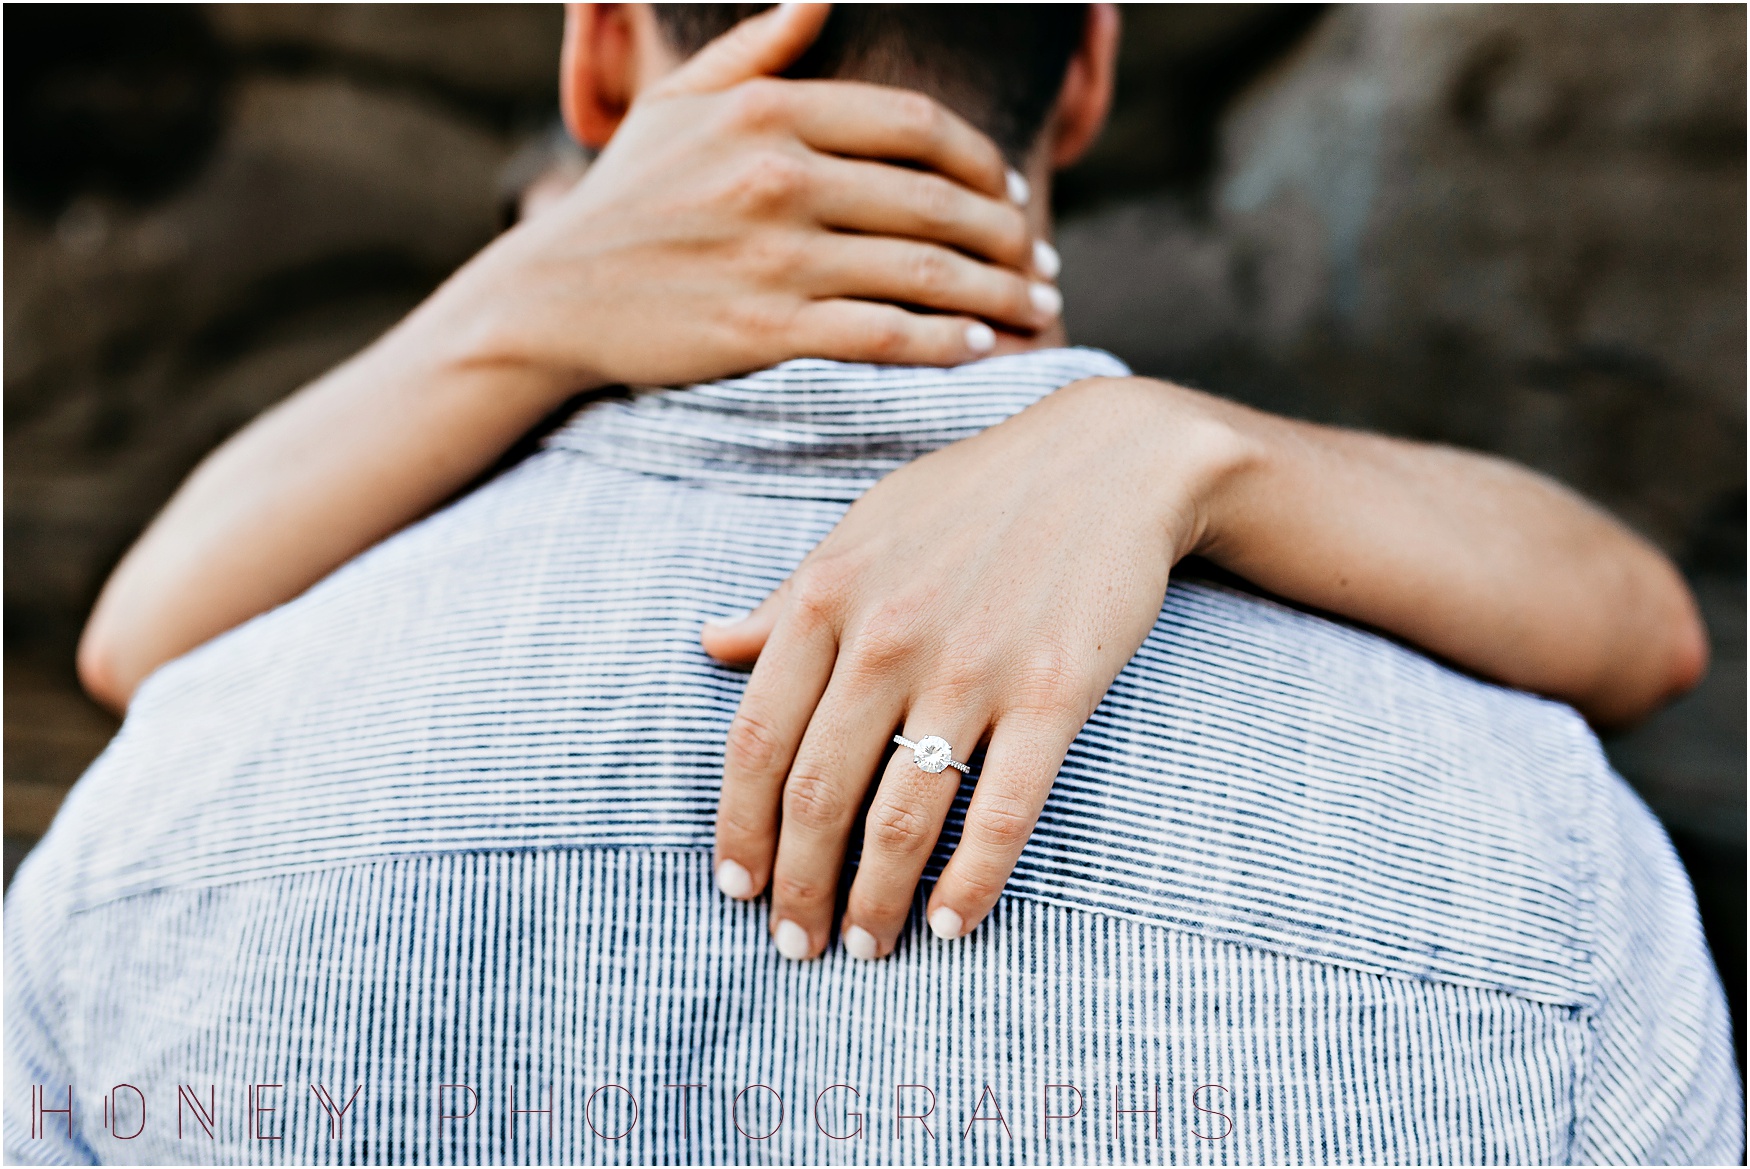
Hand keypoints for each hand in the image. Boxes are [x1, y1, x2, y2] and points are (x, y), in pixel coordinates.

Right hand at [408, 4, 1059, 400]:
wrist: (552, 296)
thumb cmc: (626, 197)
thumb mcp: (679, 104)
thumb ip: (757, 50)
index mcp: (769, 110)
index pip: (918, 127)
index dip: (983, 162)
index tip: (1012, 191)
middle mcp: (777, 175)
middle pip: (937, 202)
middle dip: (1010, 238)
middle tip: (1044, 263)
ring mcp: (772, 256)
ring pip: (923, 272)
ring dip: (999, 296)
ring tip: (1037, 312)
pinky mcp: (762, 331)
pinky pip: (880, 334)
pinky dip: (940, 343)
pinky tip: (976, 349)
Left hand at [702, 377, 1254, 958]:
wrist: (1109, 461)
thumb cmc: (973, 497)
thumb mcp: (862, 529)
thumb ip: (787, 600)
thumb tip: (710, 646)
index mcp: (827, 596)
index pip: (756, 740)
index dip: (739, 828)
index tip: (736, 887)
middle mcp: (887, 637)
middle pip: (817, 794)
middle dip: (798, 888)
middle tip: (796, 945)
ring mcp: (971, 667)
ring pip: (900, 817)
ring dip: (873, 901)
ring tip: (865, 949)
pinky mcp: (1052, 693)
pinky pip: (1001, 811)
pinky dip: (970, 882)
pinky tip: (950, 924)